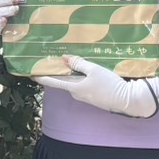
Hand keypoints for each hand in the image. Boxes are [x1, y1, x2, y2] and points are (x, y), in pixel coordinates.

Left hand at [35, 57, 157, 118]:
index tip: (30, 72)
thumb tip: (64, 58)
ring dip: (67, 74)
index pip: (52, 82)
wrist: (128, 100)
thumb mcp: (94, 70)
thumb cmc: (110, 85)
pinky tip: (80, 69)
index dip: (40, 76)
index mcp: (74, 88)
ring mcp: (84, 96)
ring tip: (63, 61)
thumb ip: (79, 63)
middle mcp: (76, 94)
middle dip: (55, 72)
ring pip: (72, 83)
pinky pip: (81, 85)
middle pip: (62, 81)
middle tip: (48, 60)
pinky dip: (78, 77)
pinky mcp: (92, 96)